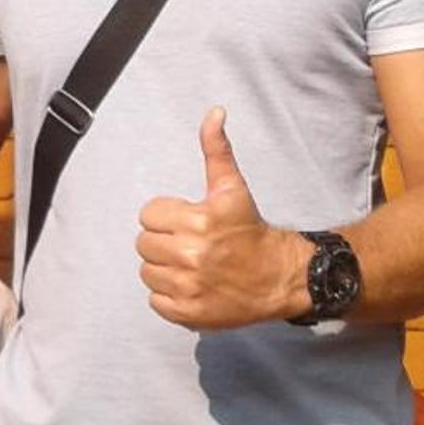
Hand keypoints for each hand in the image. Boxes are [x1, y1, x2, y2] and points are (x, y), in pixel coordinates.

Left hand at [135, 110, 311, 331]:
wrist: (280, 277)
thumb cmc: (250, 229)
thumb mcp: (232, 188)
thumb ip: (216, 150)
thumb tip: (214, 112)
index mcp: (199, 220)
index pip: (148, 214)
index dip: (166, 217)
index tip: (188, 222)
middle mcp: (192, 254)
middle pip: (143, 244)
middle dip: (163, 241)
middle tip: (188, 244)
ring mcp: (188, 286)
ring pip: (147, 272)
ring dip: (163, 268)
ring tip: (189, 265)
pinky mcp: (188, 313)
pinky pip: (155, 301)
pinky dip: (169, 296)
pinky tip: (191, 286)